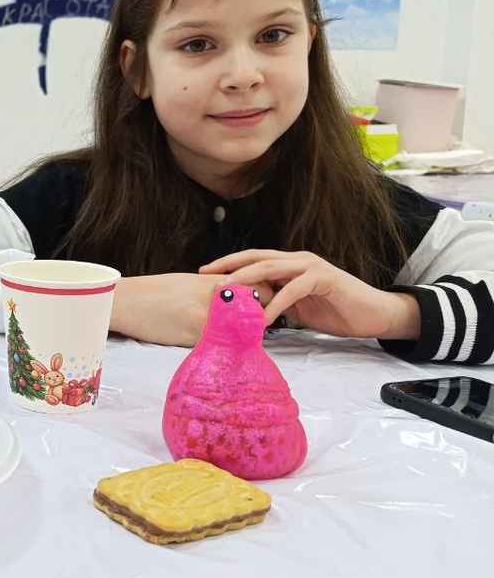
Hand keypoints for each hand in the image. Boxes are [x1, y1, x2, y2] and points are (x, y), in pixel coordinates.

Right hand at [110, 273, 274, 346]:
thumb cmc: (153, 292)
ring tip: (244, 345)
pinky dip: (226, 352)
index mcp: (213, 282)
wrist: (125, 301)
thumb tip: (233, 303)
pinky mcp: (194, 338)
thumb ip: (213, 291)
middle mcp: (214, 299)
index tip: (265, 311)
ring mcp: (205, 319)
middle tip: (261, 331)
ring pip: (243, 332)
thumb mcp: (187, 283)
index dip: (266, 302)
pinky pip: (221, 347)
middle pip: (257, 311)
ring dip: (247, 340)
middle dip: (263, 323)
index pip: (259, 290)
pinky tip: (224, 355)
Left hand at [200, 249, 419, 340]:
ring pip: (271, 268)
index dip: (229, 264)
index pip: (253, 258)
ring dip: (246, 281)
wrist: (373, 314)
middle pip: (256, 258)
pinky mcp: (324, 279)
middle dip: (229, 268)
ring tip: (227, 297)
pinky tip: (262, 319)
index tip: (204, 273)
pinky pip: (292, 290)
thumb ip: (275, 301)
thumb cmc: (335, 310)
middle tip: (208, 282)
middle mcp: (298, 260)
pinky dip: (275, 305)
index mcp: (290, 264)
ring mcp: (311, 266)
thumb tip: (247, 308)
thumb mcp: (297, 306)